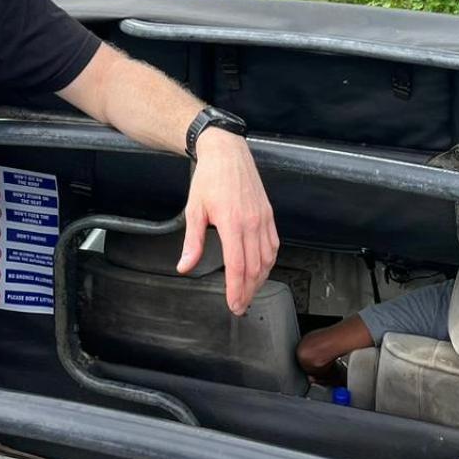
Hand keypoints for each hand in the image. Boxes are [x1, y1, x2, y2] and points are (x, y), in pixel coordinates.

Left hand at [177, 128, 278, 314]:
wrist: (227, 152)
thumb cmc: (209, 178)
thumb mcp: (194, 209)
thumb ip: (192, 241)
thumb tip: (185, 265)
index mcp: (232, 222)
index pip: (238, 265)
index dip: (236, 289)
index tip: (234, 304)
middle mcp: (252, 222)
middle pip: (255, 267)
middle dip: (248, 291)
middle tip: (240, 305)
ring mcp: (263, 218)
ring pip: (268, 258)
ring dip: (260, 279)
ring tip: (249, 292)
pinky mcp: (268, 214)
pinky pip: (273, 244)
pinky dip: (269, 262)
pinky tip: (262, 269)